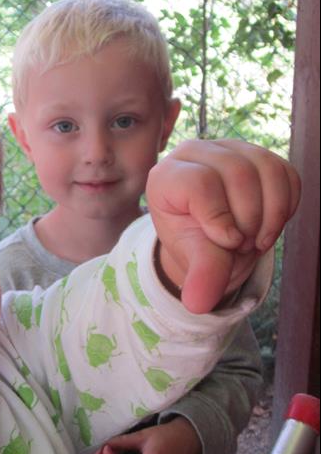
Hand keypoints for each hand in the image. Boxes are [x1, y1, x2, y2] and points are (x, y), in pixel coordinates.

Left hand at [146, 139, 300, 312]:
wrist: (212, 240)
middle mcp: (195, 152)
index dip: (219, 217)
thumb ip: (202, 274)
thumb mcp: (194, 259)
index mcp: (166, 176)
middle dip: (247, 219)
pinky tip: (267, 224)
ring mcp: (229, 149)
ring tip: (253, 239)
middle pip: (238, 173)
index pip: (200, 183)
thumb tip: (199, 303)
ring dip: (269, 214)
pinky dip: (284, 206)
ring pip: (266, 169)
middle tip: (239, 245)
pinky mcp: (259, 156)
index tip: (227, 242)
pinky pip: (286, 173)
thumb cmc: (194, 244)